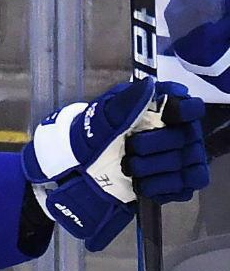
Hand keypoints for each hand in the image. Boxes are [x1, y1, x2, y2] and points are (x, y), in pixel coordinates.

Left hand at [26, 79, 208, 250]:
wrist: (81, 168)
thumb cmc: (94, 136)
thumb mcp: (103, 116)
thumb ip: (127, 101)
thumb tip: (150, 84)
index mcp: (160, 108)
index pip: (189, 106)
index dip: (181, 111)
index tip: (169, 115)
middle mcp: (177, 131)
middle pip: (185, 137)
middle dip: (152, 145)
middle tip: (130, 147)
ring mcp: (180, 157)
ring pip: (185, 163)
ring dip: (152, 167)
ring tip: (128, 166)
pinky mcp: (178, 182)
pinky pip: (184, 186)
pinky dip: (160, 186)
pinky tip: (141, 183)